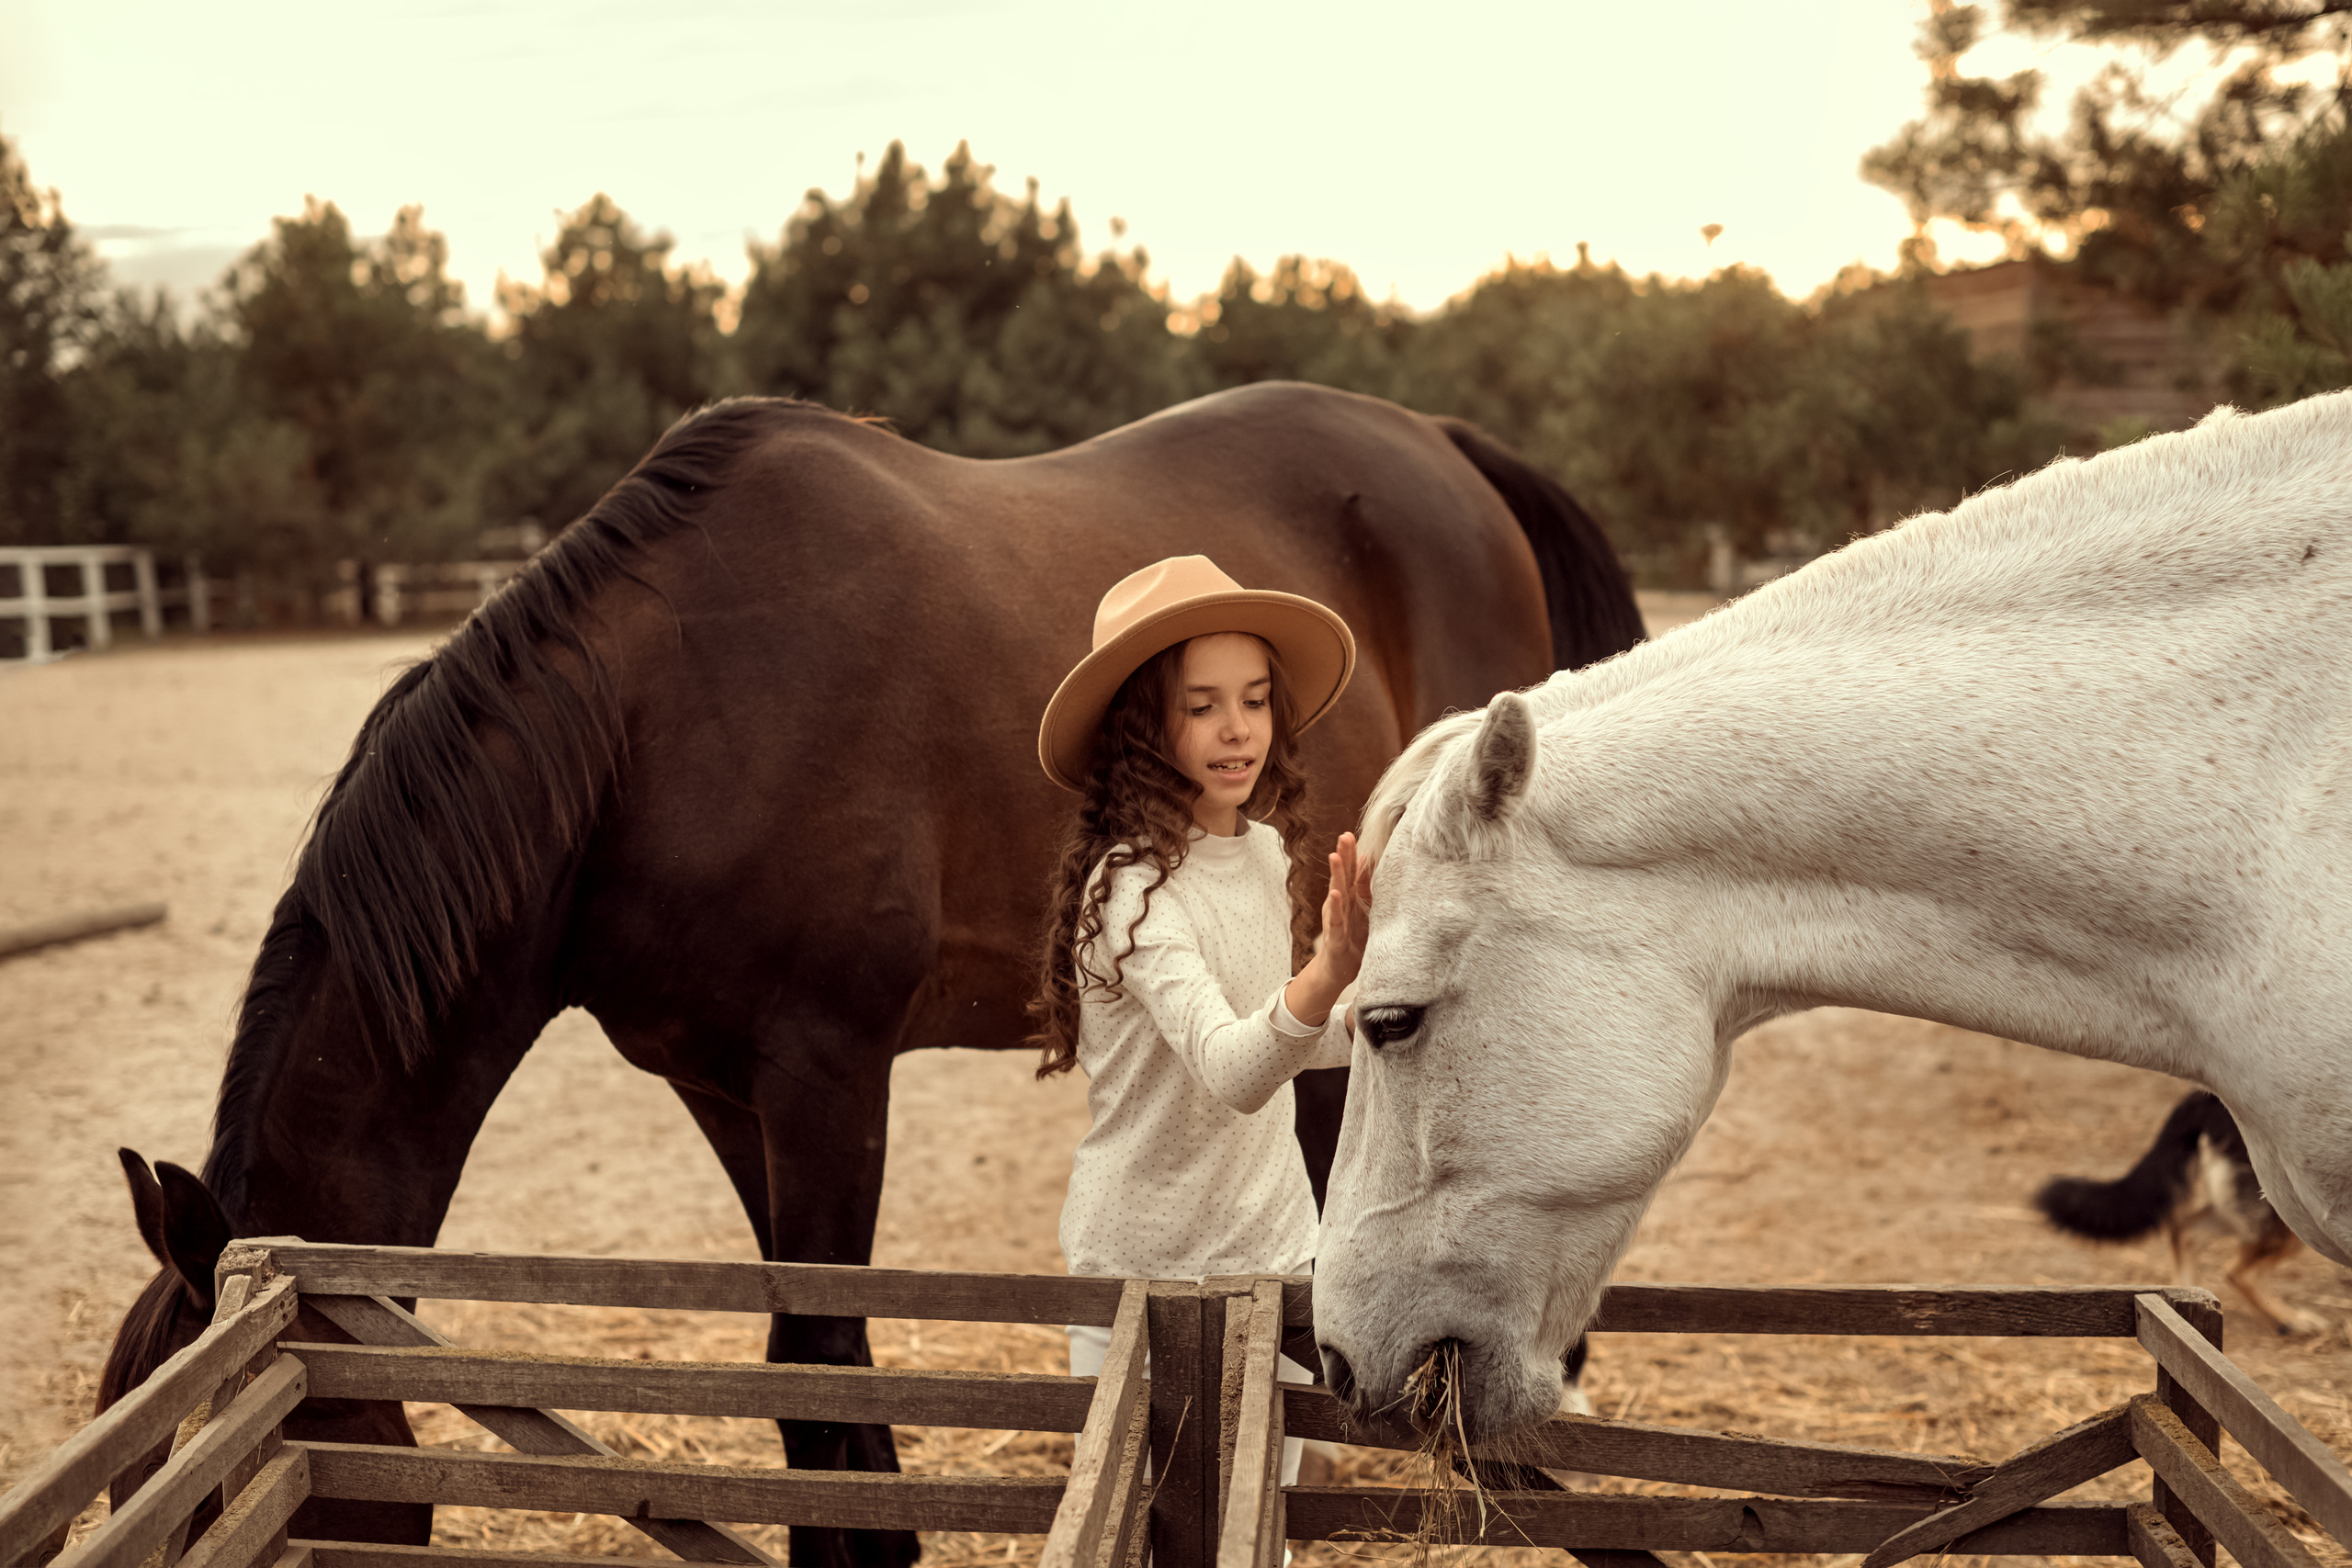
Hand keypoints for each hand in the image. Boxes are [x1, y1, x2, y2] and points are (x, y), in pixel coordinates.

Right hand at [1284, 833, 1371, 1026]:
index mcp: (1350, 898)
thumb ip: (1364, 887)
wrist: (1340, 969)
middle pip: (1342, 876)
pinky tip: (1334, 894)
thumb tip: (1369, 861)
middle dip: (1343, 856)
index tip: (1350, 834)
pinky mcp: (1335, 935)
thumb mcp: (1363, 911)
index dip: (1350, 854)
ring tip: (1336, 856)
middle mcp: (1341, 905)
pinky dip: (1335, 906)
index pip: (1350, 872)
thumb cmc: (1353, 939)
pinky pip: (1335, 919)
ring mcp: (1336, 919)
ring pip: (1336, 893)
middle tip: (1344, 836)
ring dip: (1336, 875)